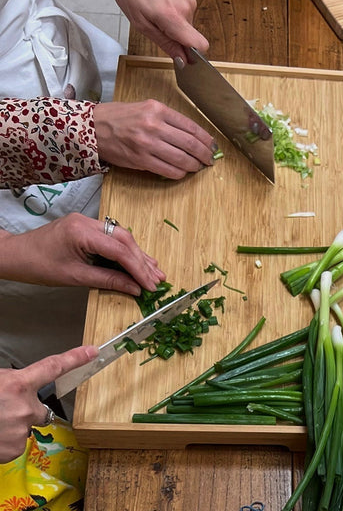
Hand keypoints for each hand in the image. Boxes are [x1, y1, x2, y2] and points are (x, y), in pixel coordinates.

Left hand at [0, 213, 163, 294]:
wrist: (15, 255)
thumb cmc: (38, 266)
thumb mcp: (75, 277)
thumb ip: (108, 280)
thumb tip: (134, 288)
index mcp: (81, 232)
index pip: (120, 250)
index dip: (139, 269)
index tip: (151, 285)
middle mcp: (87, 222)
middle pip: (125, 240)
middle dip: (143, 261)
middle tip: (157, 279)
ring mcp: (87, 222)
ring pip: (122, 237)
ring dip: (138, 256)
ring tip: (155, 272)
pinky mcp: (86, 227)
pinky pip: (112, 238)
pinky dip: (126, 251)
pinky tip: (138, 261)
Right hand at [0, 347, 96, 463]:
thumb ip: (7, 384)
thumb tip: (14, 388)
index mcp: (16, 385)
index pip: (52, 367)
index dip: (75, 358)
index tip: (93, 351)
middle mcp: (24, 408)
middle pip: (37, 410)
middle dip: (22, 410)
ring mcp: (20, 431)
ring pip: (23, 428)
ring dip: (9, 427)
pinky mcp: (13, 450)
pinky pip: (13, 445)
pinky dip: (2, 442)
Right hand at [94, 100, 216, 178]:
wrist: (91, 127)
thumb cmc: (119, 117)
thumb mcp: (145, 108)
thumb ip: (168, 119)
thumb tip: (192, 135)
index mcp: (157, 110)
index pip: (191, 127)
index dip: (207, 139)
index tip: (212, 145)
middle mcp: (154, 126)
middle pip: (191, 144)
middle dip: (205, 154)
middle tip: (209, 159)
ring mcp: (147, 144)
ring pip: (182, 159)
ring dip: (194, 166)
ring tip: (197, 166)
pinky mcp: (141, 160)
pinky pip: (169, 170)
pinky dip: (179, 173)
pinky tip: (182, 172)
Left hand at [97, 0, 208, 58]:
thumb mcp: (140, 22)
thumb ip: (164, 43)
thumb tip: (182, 60)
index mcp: (174, 17)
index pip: (200, 46)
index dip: (192, 55)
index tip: (180, 55)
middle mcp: (187, 8)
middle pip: (190, 37)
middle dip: (174, 36)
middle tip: (153, 23)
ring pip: (186, 25)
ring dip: (172, 24)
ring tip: (153, 9)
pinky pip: (184, 14)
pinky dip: (173, 14)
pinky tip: (158, 2)